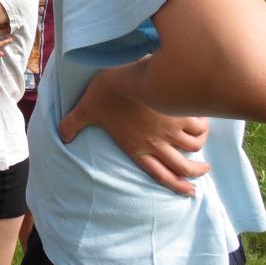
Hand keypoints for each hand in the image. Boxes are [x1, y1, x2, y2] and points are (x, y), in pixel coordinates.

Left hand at [59, 72, 209, 195]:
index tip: (190, 191)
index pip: (160, 174)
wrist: (122, 73)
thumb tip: (62, 136)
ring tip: (201, 144)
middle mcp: (155, 143)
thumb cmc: (102, 91)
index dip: (177, 186)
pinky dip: (203, 128)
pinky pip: (199, 127)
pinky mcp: (179, 112)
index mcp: (136, 147)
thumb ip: (73, 124)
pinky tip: (202, 124)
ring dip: (200, 148)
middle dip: (195, 172)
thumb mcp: (85, 110)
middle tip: (203, 171)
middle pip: (183, 167)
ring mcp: (169, 129)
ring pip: (194, 147)